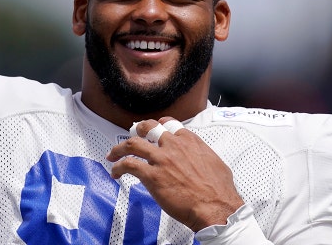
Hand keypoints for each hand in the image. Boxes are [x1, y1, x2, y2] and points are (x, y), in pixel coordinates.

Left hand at [106, 117, 244, 231]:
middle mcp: (173, 146)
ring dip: (119, 148)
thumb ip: (202, 155)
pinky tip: (115, 173)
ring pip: (132, 144)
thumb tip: (200, 159)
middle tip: (132, 135)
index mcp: (190, 141)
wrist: (215, 206)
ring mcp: (161, 159)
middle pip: (148, 128)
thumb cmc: (218, 191)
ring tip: (113, 154)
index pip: (169, 124)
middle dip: (138, 129)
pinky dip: (118, 167)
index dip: (159, 125)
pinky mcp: (152, 175)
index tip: (154, 128)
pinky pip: (128, 165)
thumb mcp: (215, 163)